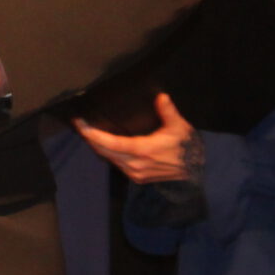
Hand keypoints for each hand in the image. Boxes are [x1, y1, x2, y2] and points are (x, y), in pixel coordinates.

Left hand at [71, 93, 202, 184]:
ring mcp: (135, 173)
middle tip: (79, 124)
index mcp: (143, 150)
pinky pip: (116, 164)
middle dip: (90, 139)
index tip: (81, 125)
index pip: (111, 144)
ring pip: (109, 159)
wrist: (195, 169)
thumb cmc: (186, 146)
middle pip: (105, 152)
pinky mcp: (137, 178)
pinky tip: (103, 144)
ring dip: (97, 147)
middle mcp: (135, 165)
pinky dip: (108, 154)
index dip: (93, 135)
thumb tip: (161, 97)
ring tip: (87, 132)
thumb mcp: (179, 126)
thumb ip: (168, 111)